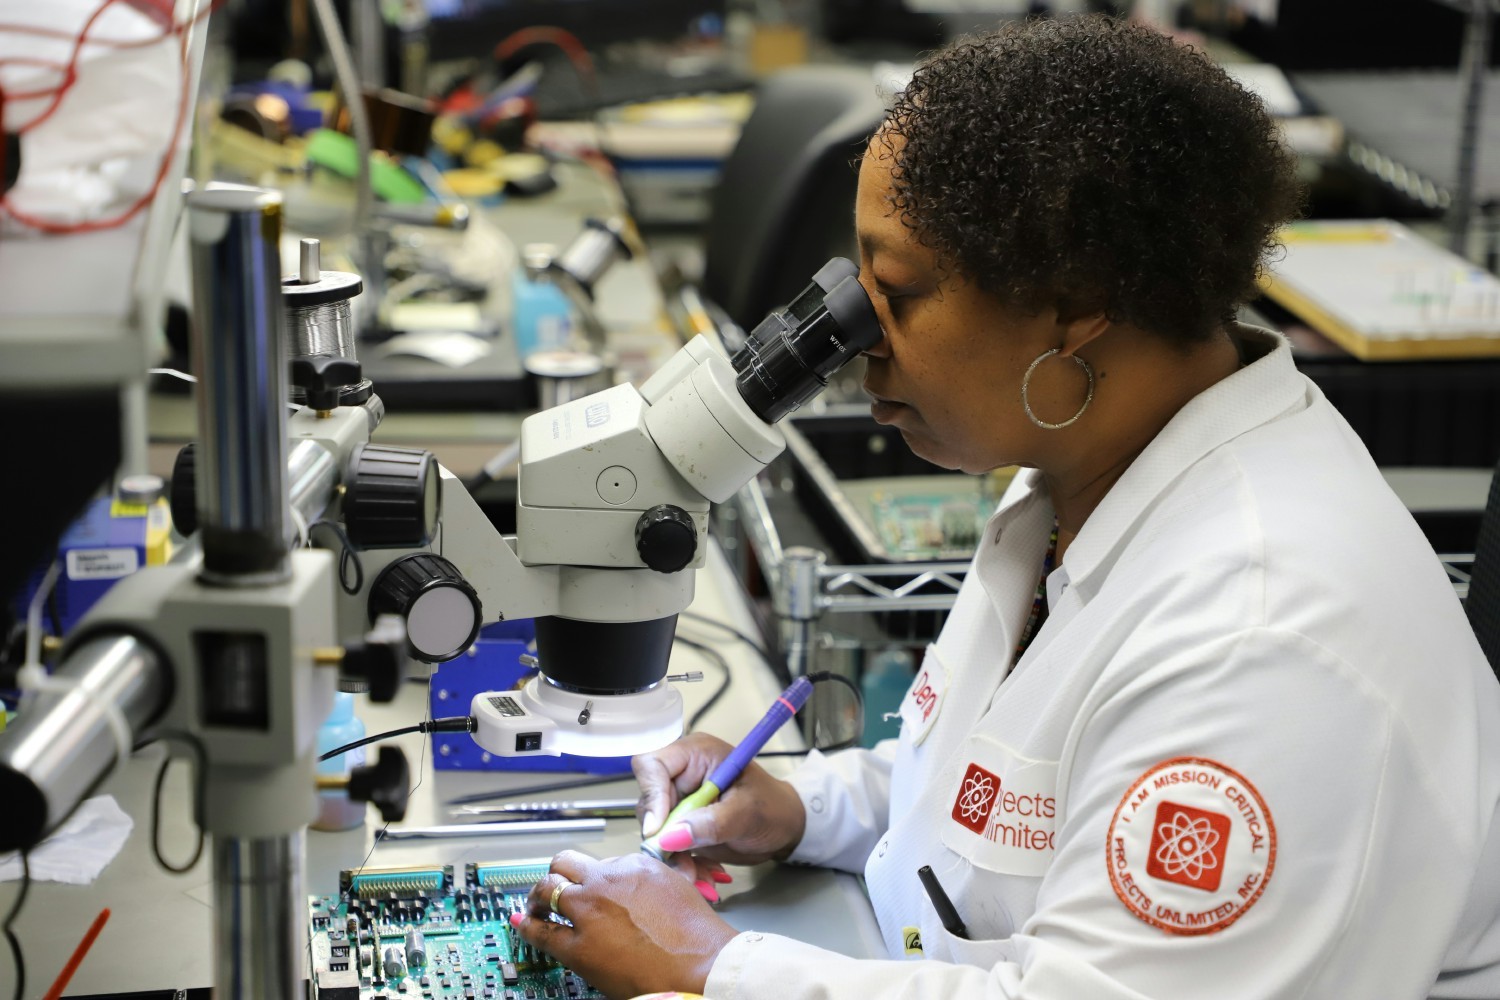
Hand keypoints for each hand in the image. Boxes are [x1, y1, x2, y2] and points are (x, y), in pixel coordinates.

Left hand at [509, 850, 739, 998]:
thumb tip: (642, 880)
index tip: (591, 885)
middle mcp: (606, 881)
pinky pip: (541, 932)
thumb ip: (654, 877)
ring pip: (548, 889)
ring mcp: (589, 912)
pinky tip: (521, 923)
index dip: (595, 877)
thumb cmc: (696, 936)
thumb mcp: (679, 887)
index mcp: (633, 864)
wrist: (700, 967)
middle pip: (566, 864)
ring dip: (540, 895)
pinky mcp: (578, 947)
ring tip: (535, 904)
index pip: (601, 861)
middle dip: (559, 874)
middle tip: (555, 886)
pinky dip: (527, 926)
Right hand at [633, 733, 806, 880]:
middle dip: (664, 840)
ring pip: (656, 832)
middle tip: (683, 867)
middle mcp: (682, 775)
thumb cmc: (774, 808)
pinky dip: (684, 865)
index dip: (651, 794)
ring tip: (699, 878)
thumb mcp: (747, 813)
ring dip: (674, 860)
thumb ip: (711, 823)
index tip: (659, 829)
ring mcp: (680, 801)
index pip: (652, 764)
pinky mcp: (681, 826)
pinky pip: (669, 848)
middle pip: (649, 803)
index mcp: (695, 755)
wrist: (785, 830)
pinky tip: (704, 877)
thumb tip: (671, 837)